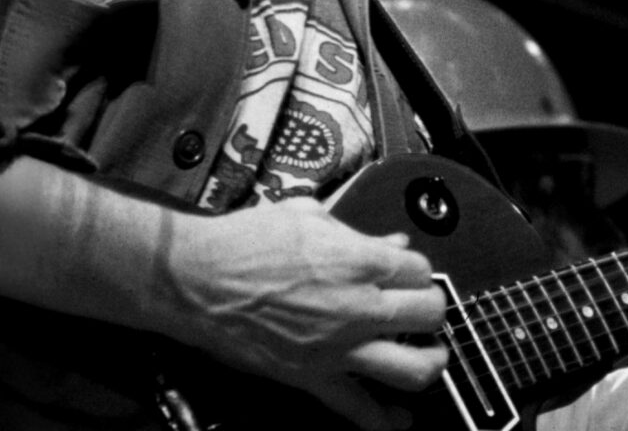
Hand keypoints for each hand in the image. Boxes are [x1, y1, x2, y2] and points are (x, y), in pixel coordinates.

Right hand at [157, 195, 447, 429]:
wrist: (196, 280)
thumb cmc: (244, 242)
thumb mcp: (307, 217)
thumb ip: (356, 232)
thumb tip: (392, 242)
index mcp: (359, 261)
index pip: (419, 269)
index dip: (418, 270)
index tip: (409, 273)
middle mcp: (358, 307)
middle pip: (428, 315)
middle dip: (432, 310)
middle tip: (423, 309)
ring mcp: (338, 348)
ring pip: (411, 368)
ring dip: (430, 362)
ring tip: (430, 355)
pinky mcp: (313, 377)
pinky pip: (357, 410)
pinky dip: (384, 422)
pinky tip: (400, 421)